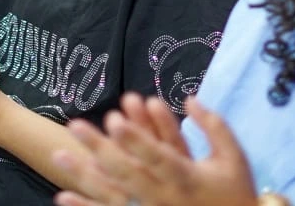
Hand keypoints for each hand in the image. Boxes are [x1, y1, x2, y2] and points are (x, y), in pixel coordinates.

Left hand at [52, 96, 256, 205]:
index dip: (136, 138)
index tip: (115, 119)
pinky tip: (62, 196)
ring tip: (58, 155)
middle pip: (126, 171)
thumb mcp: (233, 157)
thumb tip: (189, 98)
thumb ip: (213, 125)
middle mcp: (164, 195)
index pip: (156, 154)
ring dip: (83, 174)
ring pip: (111, 194)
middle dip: (99, 147)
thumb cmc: (235, 192)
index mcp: (186, 176)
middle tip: (75, 125)